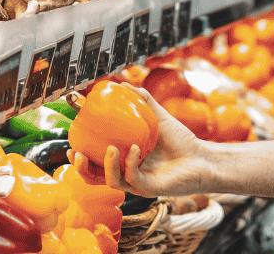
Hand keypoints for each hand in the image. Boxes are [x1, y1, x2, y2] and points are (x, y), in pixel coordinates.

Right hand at [68, 84, 208, 197]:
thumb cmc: (180, 140)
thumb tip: (122, 83)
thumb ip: (142, 100)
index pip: (95, 159)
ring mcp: (136, 183)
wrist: (202, 157)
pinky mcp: (148, 188)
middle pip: (94, 176)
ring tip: (108, 149)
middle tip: (76, 153)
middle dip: (80, 168)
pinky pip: (132, 179)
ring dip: (105, 166)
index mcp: (123, 158)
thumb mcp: (158, 116)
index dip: (79, 154)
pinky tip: (134, 149)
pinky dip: (129, 163)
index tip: (71, 140)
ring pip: (110, 181)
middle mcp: (126, 172)